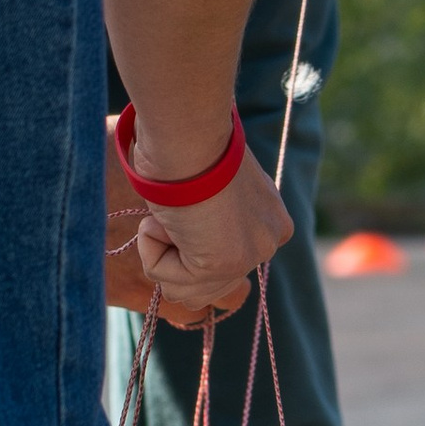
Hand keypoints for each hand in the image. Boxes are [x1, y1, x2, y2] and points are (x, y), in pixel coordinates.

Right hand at [109, 119, 291, 325]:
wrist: (187, 134)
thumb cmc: (189, 144)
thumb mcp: (211, 183)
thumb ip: (214, 215)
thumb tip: (188, 237)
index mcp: (271, 222)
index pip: (230, 265)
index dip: (192, 247)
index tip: (188, 212)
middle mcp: (268, 243)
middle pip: (209, 286)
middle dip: (178, 256)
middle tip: (177, 212)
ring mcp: (248, 257)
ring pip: (185, 290)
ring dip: (162, 253)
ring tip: (172, 214)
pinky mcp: (220, 266)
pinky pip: (167, 280)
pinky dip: (153, 251)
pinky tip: (166, 219)